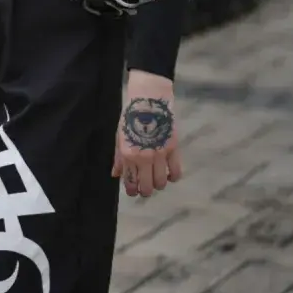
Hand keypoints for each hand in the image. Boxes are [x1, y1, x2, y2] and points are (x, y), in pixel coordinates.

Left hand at [112, 71, 183, 198]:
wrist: (149, 101)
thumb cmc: (130, 117)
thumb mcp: (119, 136)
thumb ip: (118, 157)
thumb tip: (116, 174)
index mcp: (128, 154)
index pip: (130, 182)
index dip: (132, 190)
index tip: (133, 191)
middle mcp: (144, 158)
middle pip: (148, 187)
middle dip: (145, 190)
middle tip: (145, 187)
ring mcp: (160, 155)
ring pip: (161, 183)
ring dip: (159, 184)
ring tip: (156, 179)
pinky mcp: (174, 150)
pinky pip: (176, 172)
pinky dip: (173, 177)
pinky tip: (169, 174)